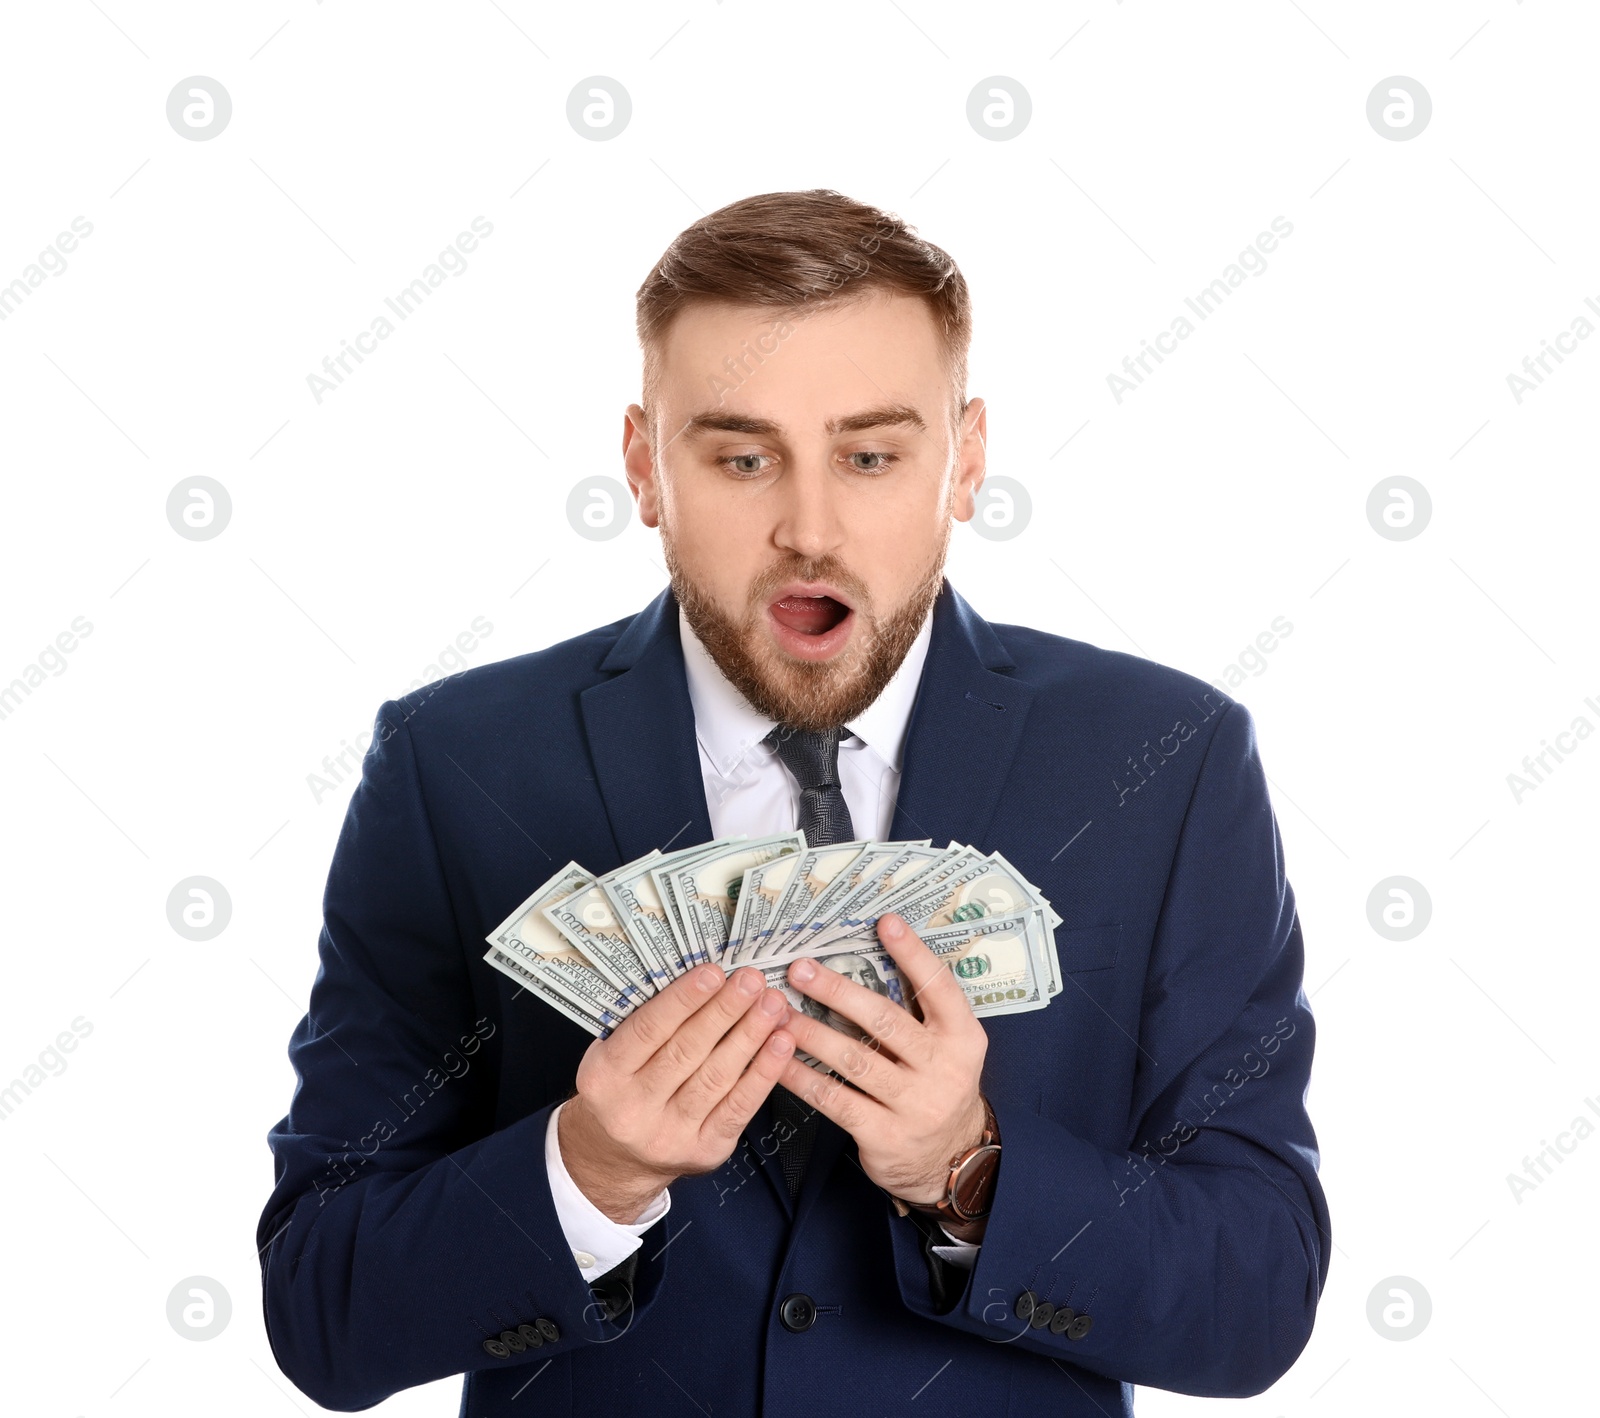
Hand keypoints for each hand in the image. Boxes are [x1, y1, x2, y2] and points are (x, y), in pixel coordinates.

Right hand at [560, 963, 793, 1221]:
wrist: (614, 1161)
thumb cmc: (618, 1093)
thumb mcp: (609, 1056)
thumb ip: (644, 1023)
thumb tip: (700, 980)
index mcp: (604, 1076)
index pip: (647, 1030)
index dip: (683, 1000)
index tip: (713, 973)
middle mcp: (634, 1109)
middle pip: (687, 1051)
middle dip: (725, 1011)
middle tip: (752, 980)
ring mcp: (671, 1134)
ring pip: (717, 1077)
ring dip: (750, 1036)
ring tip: (771, 1005)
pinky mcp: (704, 1150)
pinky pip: (739, 1107)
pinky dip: (764, 1074)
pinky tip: (780, 1045)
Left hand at [778, 913, 988, 1207]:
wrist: (952, 1161)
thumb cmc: (937, 1084)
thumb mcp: (947, 1046)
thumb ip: (921, 1009)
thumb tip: (871, 953)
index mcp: (963, 1037)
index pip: (939, 987)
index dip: (913, 954)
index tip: (884, 922)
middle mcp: (944, 1069)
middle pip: (886, 1021)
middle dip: (839, 991)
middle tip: (801, 969)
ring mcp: (915, 1105)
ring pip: (855, 1060)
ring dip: (812, 1032)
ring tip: (779, 1011)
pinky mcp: (885, 1136)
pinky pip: (836, 1100)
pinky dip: (803, 1077)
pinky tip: (778, 1058)